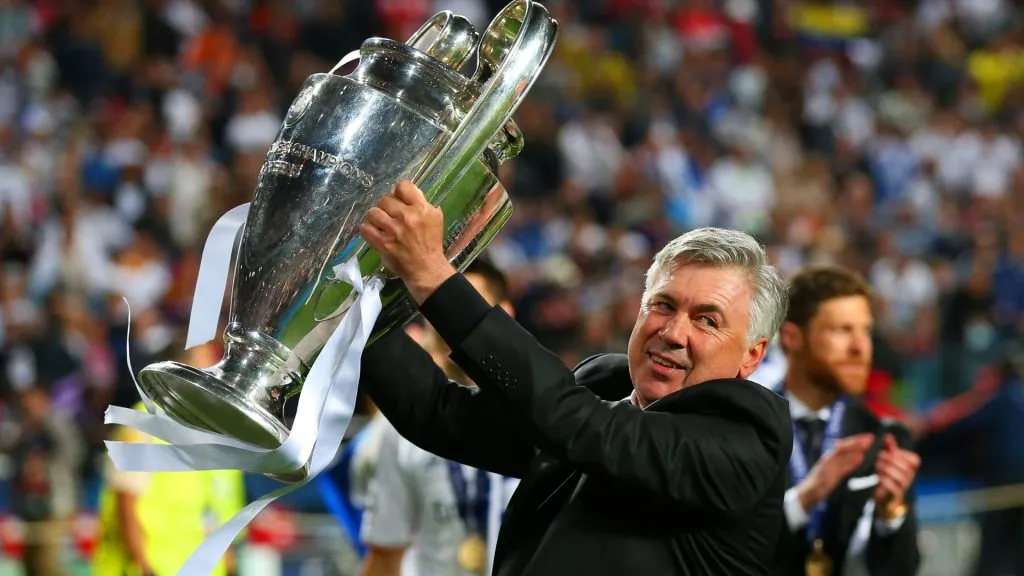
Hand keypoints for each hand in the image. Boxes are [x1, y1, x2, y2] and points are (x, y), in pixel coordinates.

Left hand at [360, 181, 454, 302]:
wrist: (426, 268)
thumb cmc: (430, 242)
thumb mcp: (434, 218)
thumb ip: (420, 204)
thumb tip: (402, 194)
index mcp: (422, 209)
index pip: (403, 186)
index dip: (398, 192)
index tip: (398, 201)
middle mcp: (407, 217)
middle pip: (385, 199)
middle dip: (386, 207)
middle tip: (390, 216)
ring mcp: (394, 230)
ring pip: (373, 212)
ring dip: (375, 218)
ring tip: (381, 225)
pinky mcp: (382, 243)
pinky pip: (365, 228)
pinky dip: (367, 230)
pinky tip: (374, 233)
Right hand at [796, 433, 873, 511]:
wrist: (807, 494)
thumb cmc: (820, 482)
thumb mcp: (831, 470)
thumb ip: (842, 463)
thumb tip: (856, 455)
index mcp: (829, 457)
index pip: (843, 446)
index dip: (855, 440)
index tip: (868, 437)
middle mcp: (827, 459)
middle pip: (843, 447)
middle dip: (856, 442)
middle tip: (870, 438)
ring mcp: (827, 467)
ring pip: (841, 455)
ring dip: (854, 449)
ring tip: (866, 445)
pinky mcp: (827, 476)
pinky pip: (841, 468)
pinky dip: (851, 462)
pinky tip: (860, 458)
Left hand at [874, 434, 919, 515]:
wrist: (884, 495)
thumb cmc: (887, 473)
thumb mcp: (889, 459)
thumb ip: (890, 447)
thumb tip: (887, 435)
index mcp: (911, 467)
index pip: (914, 459)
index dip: (901, 454)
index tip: (888, 451)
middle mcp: (910, 476)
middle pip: (904, 466)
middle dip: (890, 459)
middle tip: (877, 456)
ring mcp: (905, 486)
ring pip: (900, 476)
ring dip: (886, 469)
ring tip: (876, 466)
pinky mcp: (897, 495)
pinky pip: (894, 487)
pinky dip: (884, 480)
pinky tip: (877, 477)